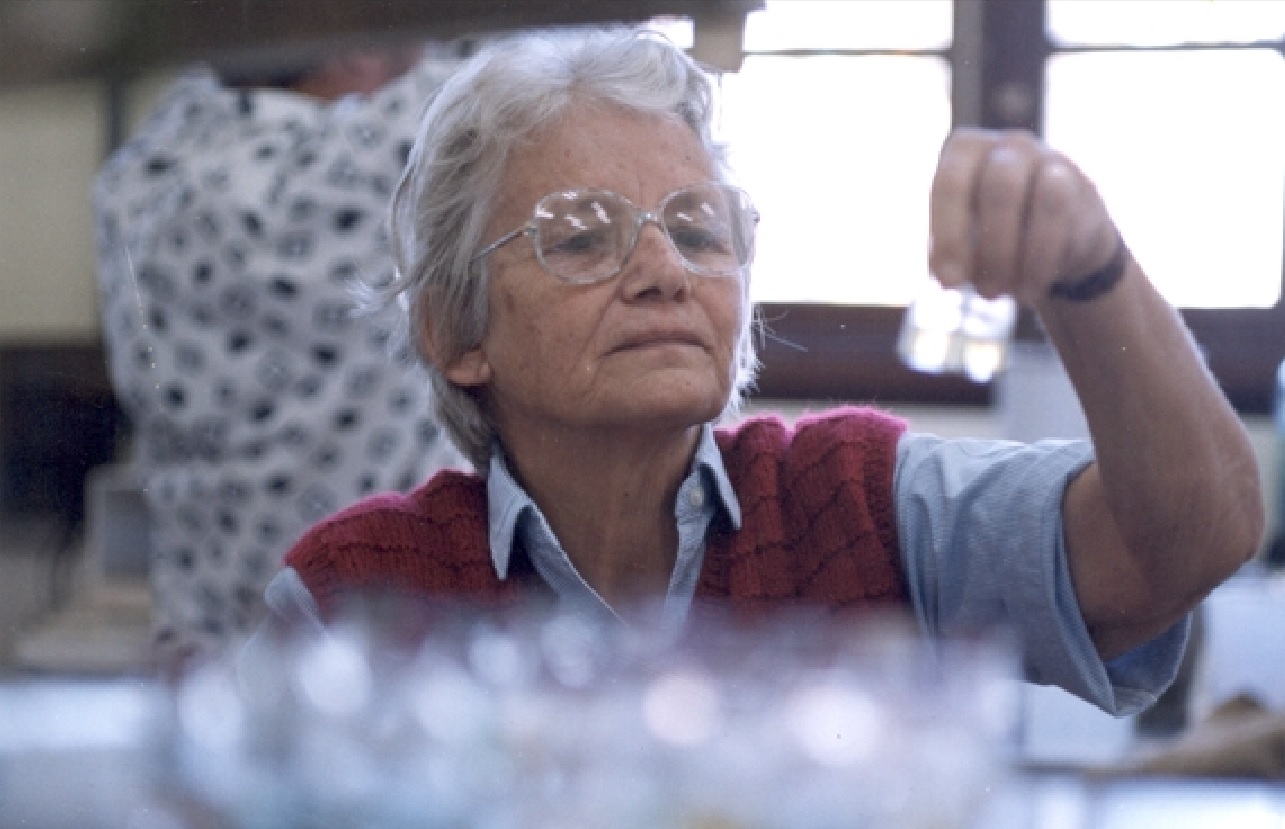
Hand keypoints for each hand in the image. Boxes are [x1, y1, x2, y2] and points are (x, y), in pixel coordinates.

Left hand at [928, 128, 1121, 306]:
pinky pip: (1061, 217)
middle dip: (988, 248)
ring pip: (1040, 197)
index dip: (948, 235)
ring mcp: (1048, 158)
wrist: (1059, 237)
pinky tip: (1030, 289)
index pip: (950, 182)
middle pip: (998, 187)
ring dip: (1014, 254)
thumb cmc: (992, 235)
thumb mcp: (961, 243)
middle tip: (983, 293)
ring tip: (1003, 293)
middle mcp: (1008, 145)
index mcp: (966, 150)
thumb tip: (946, 277)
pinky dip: (1041, 260)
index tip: (948, 282)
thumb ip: (947, 255)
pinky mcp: (1078, 184)